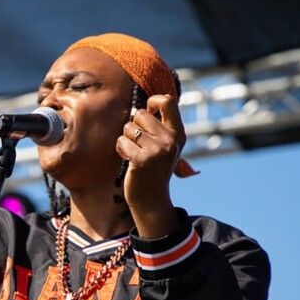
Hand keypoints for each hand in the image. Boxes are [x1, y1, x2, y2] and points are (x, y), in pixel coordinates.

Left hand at [116, 94, 185, 237]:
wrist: (152, 199)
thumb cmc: (154, 168)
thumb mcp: (166, 145)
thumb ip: (161, 126)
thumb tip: (149, 103)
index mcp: (178, 133)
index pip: (168, 101)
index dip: (152, 102)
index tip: (148, 113)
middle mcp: (171, 140)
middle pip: (141, 113)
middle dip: (134, 125)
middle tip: (139, 143)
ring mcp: (158, 150)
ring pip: (128, 127)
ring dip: (126, 139)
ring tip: (135, 153)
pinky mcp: (142, 160)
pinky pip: (122, 141)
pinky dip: (121, 149)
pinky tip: (128, 159)